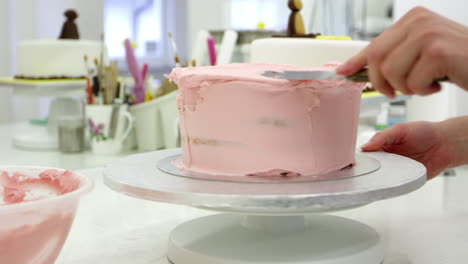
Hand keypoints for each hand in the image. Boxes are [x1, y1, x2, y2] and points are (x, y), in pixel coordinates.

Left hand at [337, 7, 467, 97]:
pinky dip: (422, 91)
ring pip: (392, 72)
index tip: (342, 71)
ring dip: (406, 88)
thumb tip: (354, 66)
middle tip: (396, 92)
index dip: (356, 61)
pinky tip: (437, 85)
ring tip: (424, 84)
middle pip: (377, 59)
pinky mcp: (438, 52)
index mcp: (413, 19)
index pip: (375, 44)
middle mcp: (419, 21)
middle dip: (381, 82)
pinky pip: (412, 82)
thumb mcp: (422, 52)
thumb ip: (394, 54)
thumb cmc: (458, 61)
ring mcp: (428, 35)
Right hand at [362, 122, 453, 178]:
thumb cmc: (424, 132)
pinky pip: (395, 185)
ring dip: (376, 181)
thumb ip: (382, 137)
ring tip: (369, 183)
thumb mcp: (399, 129)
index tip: (354, 163)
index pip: (366, 155)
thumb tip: (365, 147)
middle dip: (365, 172)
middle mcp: (387, 160)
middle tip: (360, 175)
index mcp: (382, 146)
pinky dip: (390, 187)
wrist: (445, 144)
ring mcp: (396, 171)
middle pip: (371, 169)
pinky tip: (384, 188)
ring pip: (381, 179)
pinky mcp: (406, 180)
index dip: (359, 159)